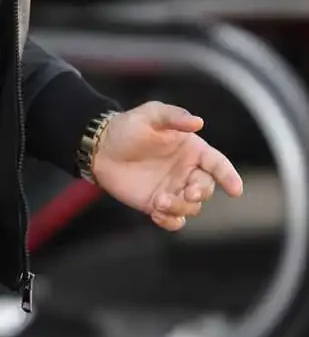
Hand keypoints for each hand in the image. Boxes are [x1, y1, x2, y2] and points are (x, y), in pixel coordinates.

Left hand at [92, 102, 243, 230]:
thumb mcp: (151, 114)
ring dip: (181, 207)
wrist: (100, 148)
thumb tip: (198, 122)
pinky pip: (174, 221)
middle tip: (187, 192)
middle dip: (200, 193)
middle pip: (206, 189)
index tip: (235, 190)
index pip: (218, 164)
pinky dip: (170, 222)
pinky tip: (156, 214)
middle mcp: (186, 171)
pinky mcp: (157, 204)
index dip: (229, 176)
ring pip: (191, 207)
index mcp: (192, 149)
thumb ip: (174, 117)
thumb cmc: (128, 127)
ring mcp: (173, 189)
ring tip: (160, 201)